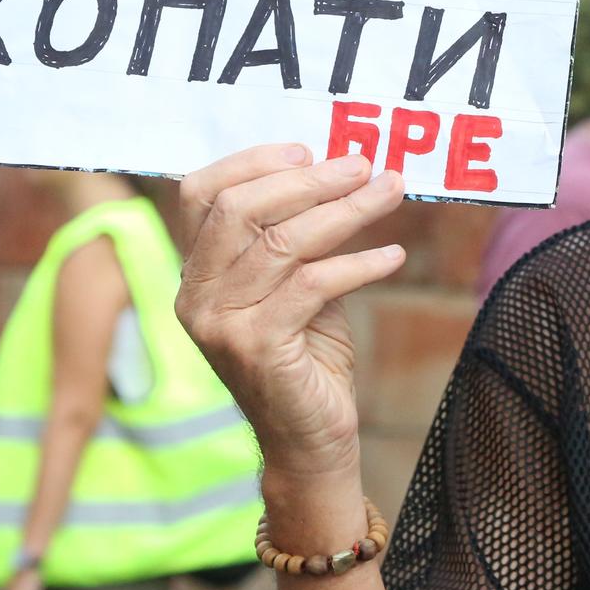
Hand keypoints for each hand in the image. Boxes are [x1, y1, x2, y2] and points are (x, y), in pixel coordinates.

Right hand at [176, 145, 408, 480]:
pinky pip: (313, 285)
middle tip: (365, 165)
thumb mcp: (296, 285)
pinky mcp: (258, 348)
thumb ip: (297, 235)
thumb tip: (342, 170)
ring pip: (283, 242)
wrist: (309, 440)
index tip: (309, 149)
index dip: (252, 162)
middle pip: (240, 209)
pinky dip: (359, 264)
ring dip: (346, 211)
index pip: (201, 193)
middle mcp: (196, 295)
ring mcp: (220, 324)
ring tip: (390, 192)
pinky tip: (393, 254)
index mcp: (196, 272)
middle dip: (309, 180)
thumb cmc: (307, 354)